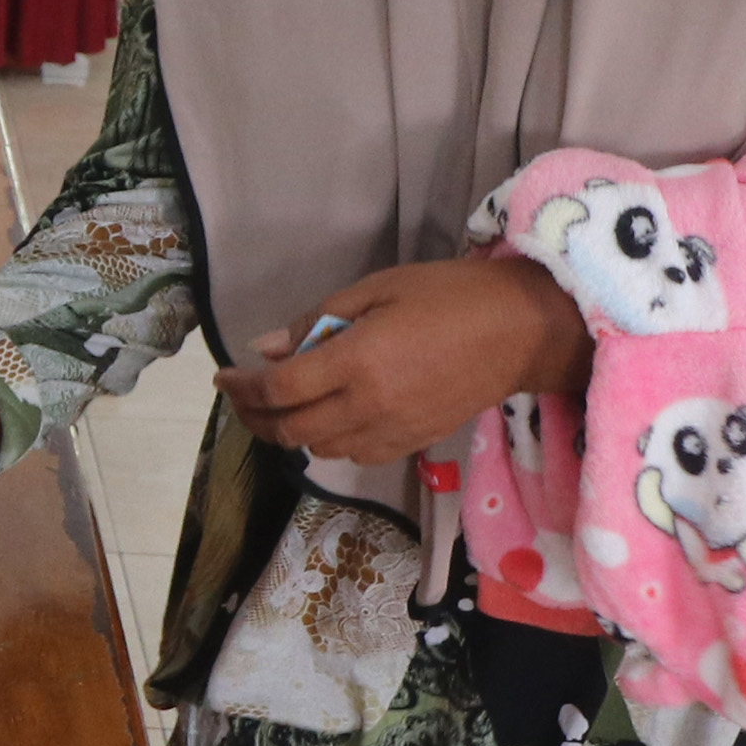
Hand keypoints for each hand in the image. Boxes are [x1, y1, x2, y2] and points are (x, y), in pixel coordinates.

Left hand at [213, 259, 588, 463]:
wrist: (521, 331)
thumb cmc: (449, 295)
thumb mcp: (378, 290)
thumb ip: (317, 321)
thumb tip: (265, 348)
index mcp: (356, 363)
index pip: (278, 390)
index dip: (242, 388)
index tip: (224, 376)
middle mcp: (367, 406)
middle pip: (289, 430)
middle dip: (253, 417)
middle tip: (240, 398)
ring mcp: (391, 431)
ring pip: (318, 448)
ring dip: (288, 432)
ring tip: (277, 407)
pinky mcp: (412, 444)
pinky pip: (353, 455)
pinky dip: (327, 441)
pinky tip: (324, 418)